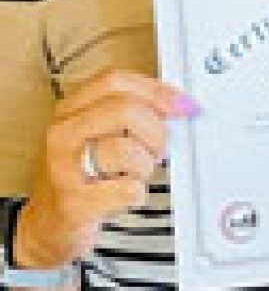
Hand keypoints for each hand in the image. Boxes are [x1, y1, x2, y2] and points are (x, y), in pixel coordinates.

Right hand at [13, 70, 197, 267]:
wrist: (51, 224)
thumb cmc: (85, 174)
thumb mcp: (102, 134)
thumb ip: (135, 111)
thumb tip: (180, 103)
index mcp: (71, 111)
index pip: (115, 81)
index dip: (155, 90)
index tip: (181, 105)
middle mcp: (63, 135)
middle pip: (125, 110)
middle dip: (155, 130)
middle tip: (158, 150)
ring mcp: (64, 169)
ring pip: (125, 149)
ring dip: (145, 165)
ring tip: (135, 175)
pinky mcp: (74, 204)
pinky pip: (126, 189)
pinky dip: (137, 193)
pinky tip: (125, 195)